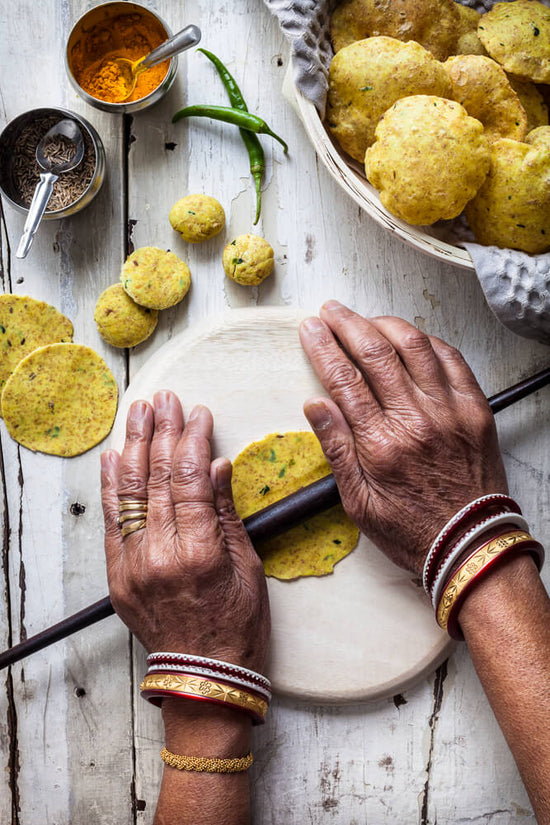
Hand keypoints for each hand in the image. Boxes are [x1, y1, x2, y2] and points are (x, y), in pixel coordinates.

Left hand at [100, 391, 269, 672]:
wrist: (202, 675)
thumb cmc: (236, 625)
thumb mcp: (248, 567)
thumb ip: (226, 512)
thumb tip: (216, 465)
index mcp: (199, 553)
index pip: (189, 479)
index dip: (192, 440)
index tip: (198, 414)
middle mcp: (160, 555)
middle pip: (157, 478)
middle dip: (161, 432)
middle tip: (165, 400)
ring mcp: (133, 566)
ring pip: (129, 494)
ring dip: (133, 447)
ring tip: (138, 413)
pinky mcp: (118, 576)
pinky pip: (111, 523)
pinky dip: (111, 487)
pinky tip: (113, 457)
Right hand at [299, 302, 507, 576]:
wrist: (470, 545)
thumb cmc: (412, 529)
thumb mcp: (358, 502)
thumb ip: (336, 448)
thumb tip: (315, 405)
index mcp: (381, 443)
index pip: (344, 378)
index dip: (323, 347)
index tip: (310, 329)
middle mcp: (416, 419)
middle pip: (376, 351)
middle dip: (347, 324)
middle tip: (331, 311)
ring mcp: (450, 410)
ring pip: (415, 346)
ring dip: (386, 323)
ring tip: (366, 318)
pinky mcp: (475, 409)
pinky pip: (452, 359)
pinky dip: (428, 341)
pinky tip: (412, 338)